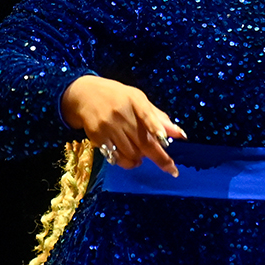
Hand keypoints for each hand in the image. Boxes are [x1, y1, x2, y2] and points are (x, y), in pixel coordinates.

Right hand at [60, 75, 184, 175]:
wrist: (84, 95)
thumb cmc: (118, 98)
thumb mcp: (138, 100)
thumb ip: (157, 117)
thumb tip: (180, 134)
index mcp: (134, 100)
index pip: (146, 113)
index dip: (156, 126)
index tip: (165, 139)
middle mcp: (121, 112)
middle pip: (143, 141)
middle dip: (159, 158)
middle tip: (171, 168)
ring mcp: (108, 125)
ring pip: (131, 152)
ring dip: (140, 159)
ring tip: (142, 156)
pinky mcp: (97, 136)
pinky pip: (115, 156)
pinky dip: (126, 162)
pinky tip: (130, 160)